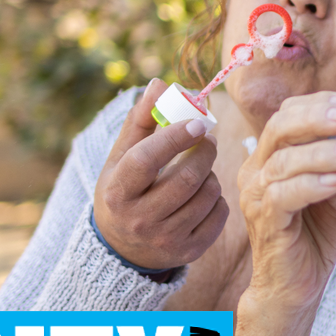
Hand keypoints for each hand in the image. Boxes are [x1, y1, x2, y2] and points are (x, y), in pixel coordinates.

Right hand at [93, 78, 227, 269]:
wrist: (121, 248)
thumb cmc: (124, 189)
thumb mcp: (121, 157)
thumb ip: (141, 120)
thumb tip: (159, 84)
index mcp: (116, 191)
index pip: (146, 160)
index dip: (175, 138)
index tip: (198, 122)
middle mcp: (138, 220)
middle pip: (186, 178)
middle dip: (205, 151)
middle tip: (207, 138)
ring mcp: (165, 239)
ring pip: (207, 194)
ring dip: (211, 173)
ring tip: (201, 168)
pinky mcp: (188, 251)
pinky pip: (219, 215)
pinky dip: (218, 198)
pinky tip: (204, 194)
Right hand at [237, 91, 335, 309]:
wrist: (295, 286)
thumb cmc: (313, 237)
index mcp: (272, 158)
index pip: (287, 116)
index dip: (317, 104)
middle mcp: (258, 171)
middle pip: (279, 129)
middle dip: (316, 118)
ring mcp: (256, 196)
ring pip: (283, 162)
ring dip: (323, 153)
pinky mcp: (263, 221)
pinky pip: (283, 196)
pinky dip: (311, 184)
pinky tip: (335, 182)